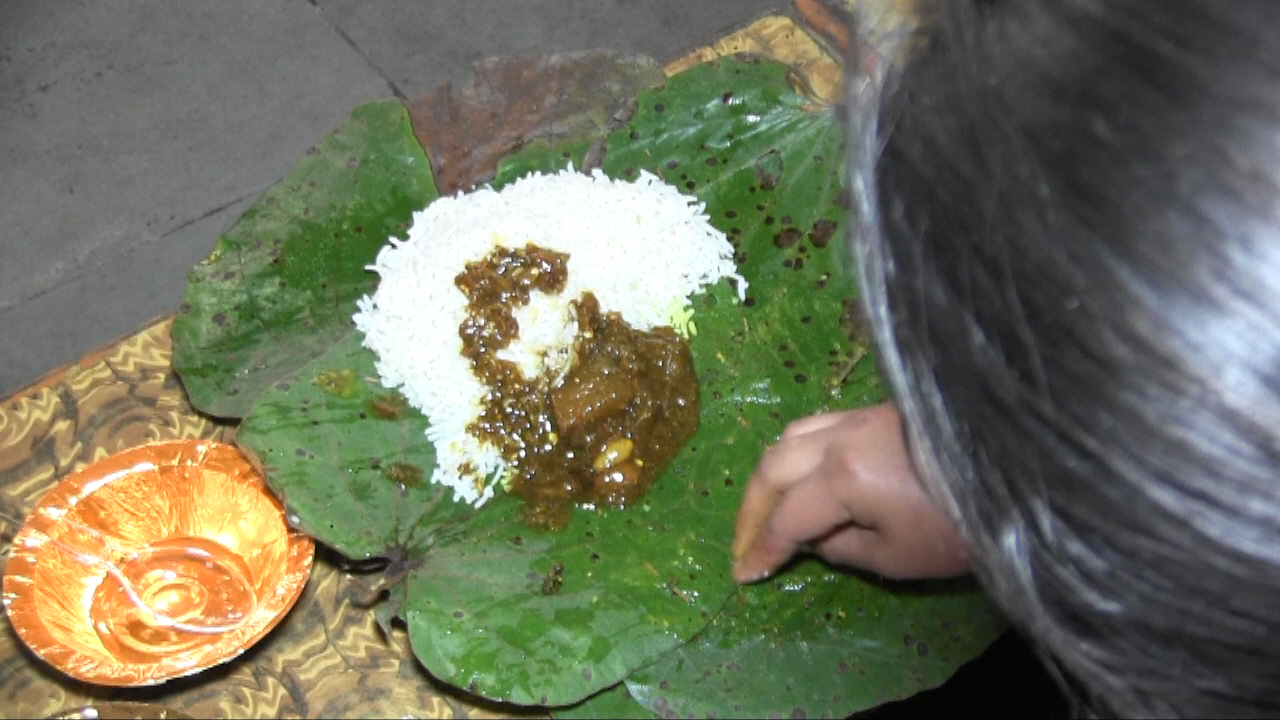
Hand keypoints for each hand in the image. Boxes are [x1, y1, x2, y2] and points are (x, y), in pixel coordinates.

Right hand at [731, 403, 971, 581]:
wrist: (1020, 473)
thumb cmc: (961, 525)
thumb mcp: (898, 557)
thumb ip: (843, 549)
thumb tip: (813, 539)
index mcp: (844, 476)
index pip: (786, 517)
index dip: (762, 549)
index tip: (744, 574)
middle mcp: (842, 438)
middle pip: (774, 467)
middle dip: (752, 510)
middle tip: (744, 543)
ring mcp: (860, 418)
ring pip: (792, 436)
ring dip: (772, 474)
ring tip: (769, 508)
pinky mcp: (878, 412)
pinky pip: (818, 427)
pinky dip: (798, 453)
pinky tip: (804, 476)